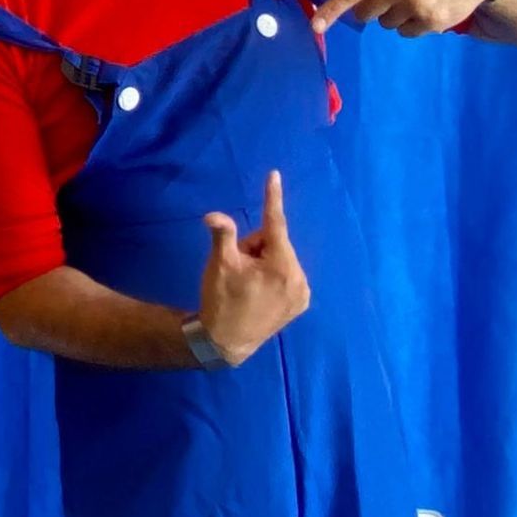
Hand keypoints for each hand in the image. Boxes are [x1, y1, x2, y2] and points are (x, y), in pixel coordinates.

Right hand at [196, 170, 310, 366]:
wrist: (226, 341)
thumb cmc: (221, 300)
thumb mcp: (220, 265)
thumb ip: (223, 235)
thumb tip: (214, 215)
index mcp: (280, 266)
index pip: (275, 224)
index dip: (272, 198)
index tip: (274, 175)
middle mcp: (298, 278)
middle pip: (275, 243)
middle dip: (256, 247)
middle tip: (238, 266)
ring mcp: (302, 293)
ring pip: (280, 259)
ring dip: (263, 262)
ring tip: (246, 282)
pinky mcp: (300, 304)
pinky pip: (286, 275)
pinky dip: (272, 275)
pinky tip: (258, 291)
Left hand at [310, 0, 495, 36]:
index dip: (331, 10)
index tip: (315, 27)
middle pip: (366, 14)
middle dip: (373, 6)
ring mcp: (417, 7)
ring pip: (386, 24)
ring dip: (394, 15)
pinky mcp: (433, 22)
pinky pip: (406, 33)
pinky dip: (411, 24)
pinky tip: (425, 6)